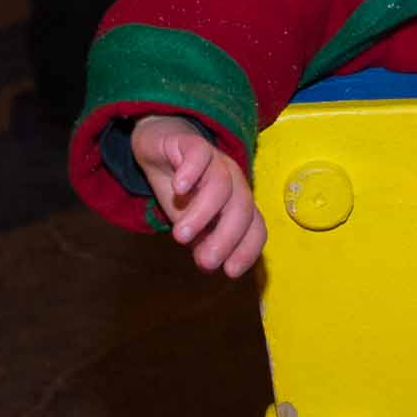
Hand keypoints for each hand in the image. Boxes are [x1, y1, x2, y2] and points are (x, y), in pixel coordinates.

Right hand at [130, 115, 266, 277]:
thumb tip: (209, 263)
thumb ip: (201, 239)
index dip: (248, 248)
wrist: (160, 147)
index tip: (230, 271)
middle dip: (227, 237)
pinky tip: (178, 188)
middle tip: (206, 261)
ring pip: (221, 183)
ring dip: (203, 212)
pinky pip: (199, 153)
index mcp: (238, 201)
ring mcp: (215, 160)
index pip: (255, 226)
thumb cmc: (182, 190)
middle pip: (242, 206)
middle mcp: (233, 181)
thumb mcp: (190, 220)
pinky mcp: (192, 144)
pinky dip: (191, 171)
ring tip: (181, 235)